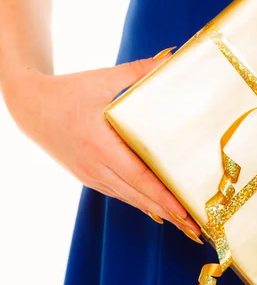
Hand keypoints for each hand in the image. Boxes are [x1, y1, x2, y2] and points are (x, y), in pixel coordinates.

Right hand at [3, 47, 202, 243]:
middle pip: (138, 196)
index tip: (185, 211)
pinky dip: (141, 204)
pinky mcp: (90, 177)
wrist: (30, 107)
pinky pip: (120, 194)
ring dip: (159, 214)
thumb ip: (139, 71)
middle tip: (197, 229)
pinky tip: (160, 213)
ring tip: (185, 226)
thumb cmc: (69, 91)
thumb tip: (173, 55)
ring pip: (130, 199)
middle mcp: (95, 165)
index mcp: (100, 143)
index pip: (138, 176)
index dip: (162, 196)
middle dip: (170, 214)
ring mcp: (91, 175)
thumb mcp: (103, 79)